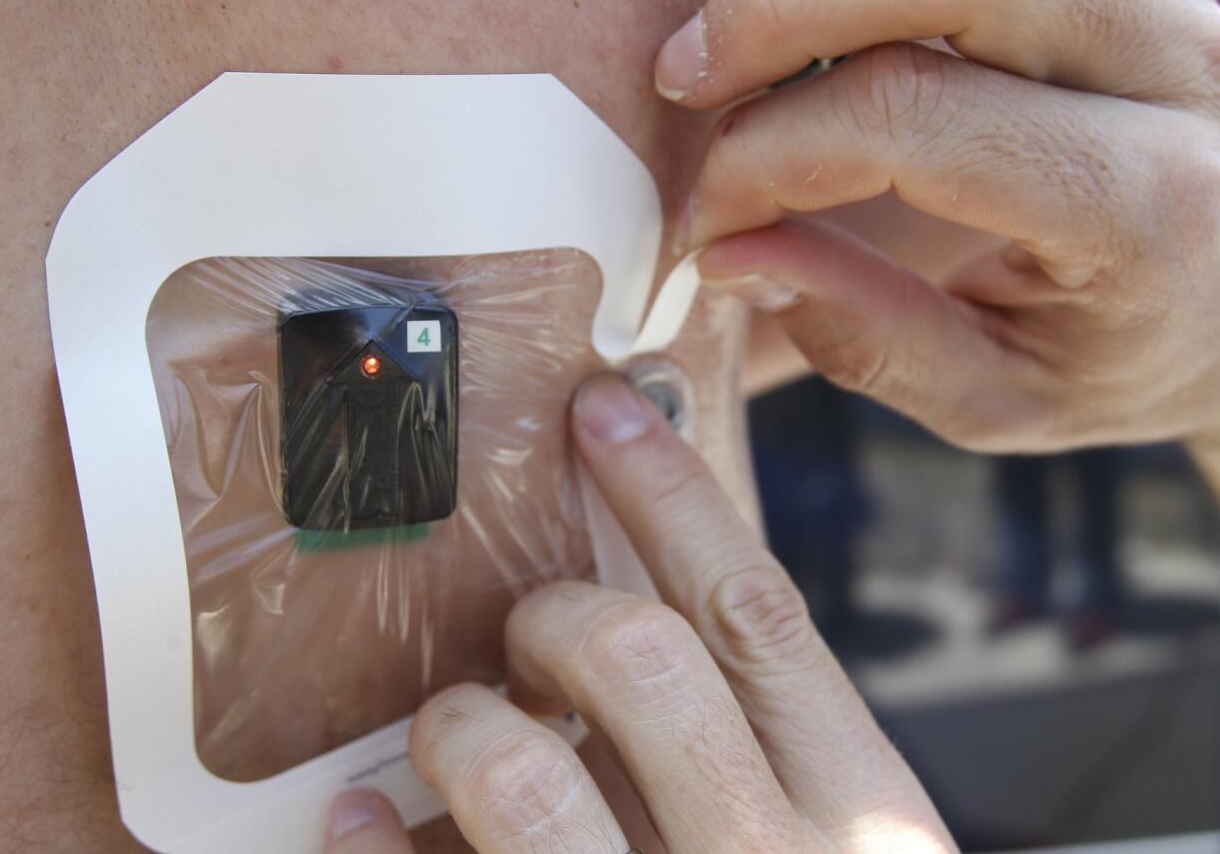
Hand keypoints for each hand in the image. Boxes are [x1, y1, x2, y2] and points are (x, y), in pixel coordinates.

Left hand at [323, 374, 953, 853]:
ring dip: (465, 724)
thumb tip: (643, 595)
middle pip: (642, 658)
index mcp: (867, 814)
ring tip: (456, 724)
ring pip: (531, 776)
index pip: (755, 605)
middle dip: (555, 616)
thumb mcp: (839, 848)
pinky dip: (374, 853)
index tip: (597, 409)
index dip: (670, 489)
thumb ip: (766, 744)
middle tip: (526, 626)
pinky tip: (352, 823)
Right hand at [659, 0, 1219, 451]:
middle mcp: (1175, 74)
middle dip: (784, 3)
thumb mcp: (992, 401)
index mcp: (1141, 210)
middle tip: (686, 76)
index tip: (708, 215)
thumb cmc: (1114, 362)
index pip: (914, 121)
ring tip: (758, 3)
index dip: (770, 154)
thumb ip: (864, 335)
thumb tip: (733, 252)